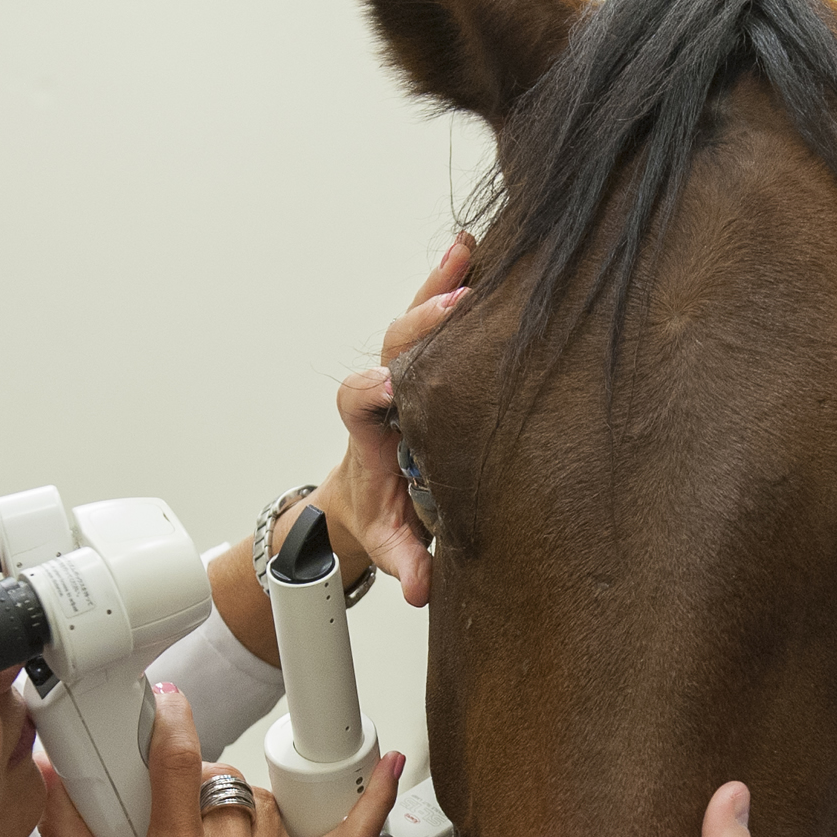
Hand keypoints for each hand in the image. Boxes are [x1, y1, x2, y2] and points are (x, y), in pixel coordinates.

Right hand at [40, 681, 402, 836]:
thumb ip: (66, 829)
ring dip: (236, 806)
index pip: (179, 762)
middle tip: (172, 812)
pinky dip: (373, 801)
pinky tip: (389, 764)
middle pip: (221, 780)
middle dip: (194, 784)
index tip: (166, 700)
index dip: (172, 719)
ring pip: (262, 802)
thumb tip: (45, 774)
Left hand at [300, 233, 471, 607]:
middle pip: (395, 345)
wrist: (365, 492)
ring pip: (417, 320)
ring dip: (439, 285)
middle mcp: (385, 389)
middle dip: (423, 323)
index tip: (394, 387)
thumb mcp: (389, 542)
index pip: (359, 397)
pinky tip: (478, 249)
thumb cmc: (377, 511)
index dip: (373, 390)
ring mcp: (405, 370)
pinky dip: (454, 281)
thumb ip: (404, 560)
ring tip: (468, 250)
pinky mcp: (427, 360)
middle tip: (456, 303)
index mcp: (368, 429)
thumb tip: (420, 587)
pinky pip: (438, 315)